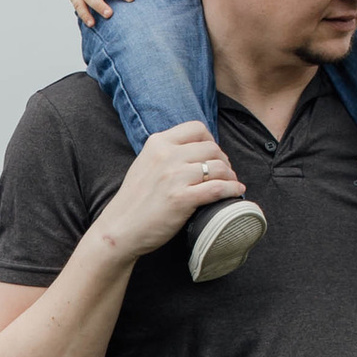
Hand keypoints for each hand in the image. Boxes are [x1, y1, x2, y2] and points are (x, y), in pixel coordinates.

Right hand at [102, 121, 247, 259]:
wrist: (120, 228)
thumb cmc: (134, 200)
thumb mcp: (145, 164)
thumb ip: (165, 153)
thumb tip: (195, 150)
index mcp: (157, 143)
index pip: (197, 128)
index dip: (211, 140)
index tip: (213, 155)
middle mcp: (166, 155)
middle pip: (211, 148)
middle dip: (224, 160)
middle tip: (224, 173)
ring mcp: (174, 177)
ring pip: (218, 167)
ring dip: (230, 176)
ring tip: (231, 184)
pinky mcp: (182, 199)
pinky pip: (218, 188)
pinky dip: (232, 189)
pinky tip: (236, 192)